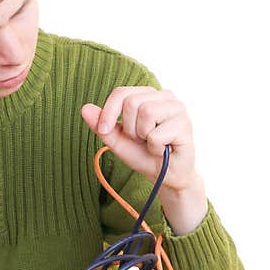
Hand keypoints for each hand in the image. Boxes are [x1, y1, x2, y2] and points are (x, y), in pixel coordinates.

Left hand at [81, 86, 198, 192]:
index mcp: (148, 95)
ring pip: (146, 113)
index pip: (121, 92)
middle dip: (130, 128)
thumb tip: (85, 108)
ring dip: (143, 136)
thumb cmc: (143, 154)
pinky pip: (156, 134)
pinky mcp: (185, 125)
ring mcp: (178, 109)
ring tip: (153, 142)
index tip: (104, 130)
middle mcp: (165, 96)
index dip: (108, 112)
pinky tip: (164, 149)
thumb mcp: (117, 140)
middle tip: (142, 139)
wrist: (165, 176)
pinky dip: (154, 148)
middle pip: (132, 102)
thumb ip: (101, 125)